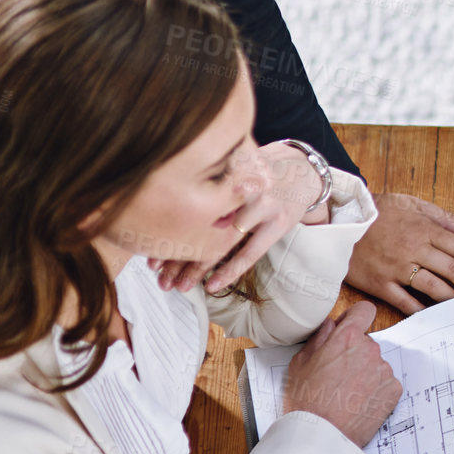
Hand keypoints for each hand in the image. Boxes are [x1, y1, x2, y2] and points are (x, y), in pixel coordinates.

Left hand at [151, 141, 320, 293]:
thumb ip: (205, 184)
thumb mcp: (229, 167)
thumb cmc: (256, 172)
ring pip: (222, 243)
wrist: (303, 169)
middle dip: (178, 255)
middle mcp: (243, 187)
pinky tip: (211, 285)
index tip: (150, 252)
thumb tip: (161, 211)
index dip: (168, 231)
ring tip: (179, 286)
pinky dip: (229, 270)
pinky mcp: (279, 222)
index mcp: (226, 172)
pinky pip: (250, 253)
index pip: (190, 207)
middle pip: (202, 226)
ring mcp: (264, 205)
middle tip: (159, 278)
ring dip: (197, 267)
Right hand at [283, 300, 401, 445]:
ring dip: (365, 373)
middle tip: (338, 376)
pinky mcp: (393, 390)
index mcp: (346, 338)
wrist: (321, 437)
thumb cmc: (306, 402)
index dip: (355, 318)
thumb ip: (319, 338)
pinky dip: (375, 391)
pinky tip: (358, 403)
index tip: (349, 329)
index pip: (364, 310)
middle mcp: (370, 349)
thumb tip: (331, 324)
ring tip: (346, 395)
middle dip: (355, 354)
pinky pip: (385, 383)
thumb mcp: (300, 364)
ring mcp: (384, 370)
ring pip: (375, 364)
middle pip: (366, 342)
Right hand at [345, 193, 453, 315]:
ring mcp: (397, 268)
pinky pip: (405, 301)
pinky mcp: (379, 283)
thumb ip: (447, 219)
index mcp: (426, 229)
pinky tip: (439, 319)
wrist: (338, 220)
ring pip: (435, 288)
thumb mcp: (413, 206)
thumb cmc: (378, 212)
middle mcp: (415, 249)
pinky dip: (423, 311)